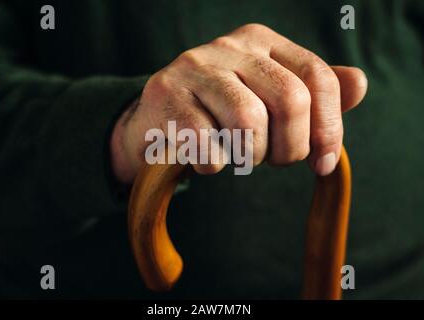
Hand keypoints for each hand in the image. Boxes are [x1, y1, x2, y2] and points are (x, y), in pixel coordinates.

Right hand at [111, 23, 367, 182]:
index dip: (329, 128)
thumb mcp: (268, 99)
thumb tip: (360, 83)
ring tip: (238, 157)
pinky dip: (214, 164)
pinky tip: (206, 159)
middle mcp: (229, 45)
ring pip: (249, 121)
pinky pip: (209, 144)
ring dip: (251, 156)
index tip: (322, 164)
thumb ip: (311, 93)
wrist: (157, 122)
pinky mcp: (165, 95)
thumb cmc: (220, 114)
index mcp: (261, 41)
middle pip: (290, 99)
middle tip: (275, 162)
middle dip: (290, 147)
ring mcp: (194, 67)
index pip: (316, 77)